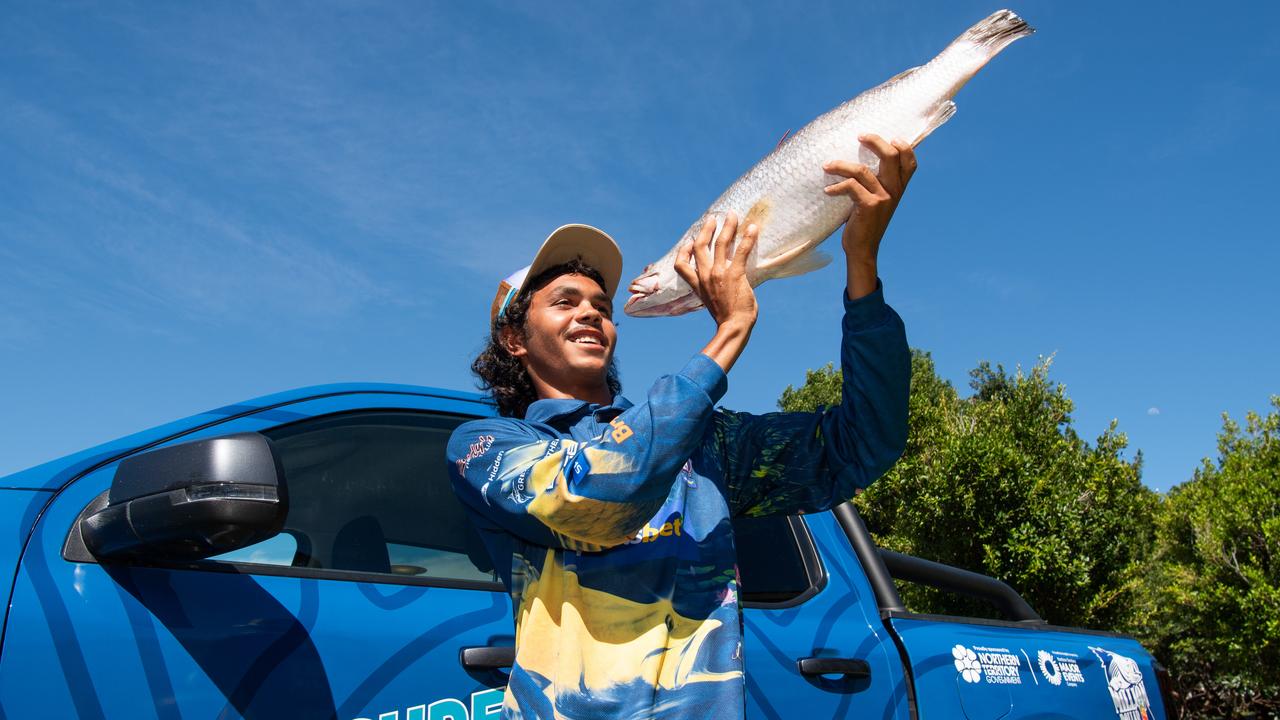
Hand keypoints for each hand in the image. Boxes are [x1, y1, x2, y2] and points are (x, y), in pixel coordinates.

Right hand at [674, 211, 759, 371]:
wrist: (733, 327)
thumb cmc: (726, 317)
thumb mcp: (710, 301)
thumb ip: (711, 289)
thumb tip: (718, 284)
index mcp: (698, 284)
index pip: (681, 265)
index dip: (683, 251)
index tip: (690, 242)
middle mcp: (706, 276)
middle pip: (701, 246)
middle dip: (706, 230)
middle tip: (713, 219)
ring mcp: (719, 274)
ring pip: (721, 243)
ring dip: (727, 227)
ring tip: (732, 215)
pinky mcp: (735, 274)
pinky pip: (741, 251)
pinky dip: (748, 238)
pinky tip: (753, 228)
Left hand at [823, 134, 916, 297]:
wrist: (863, 248)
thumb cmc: (865, 221)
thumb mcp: (877, 200)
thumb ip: (875, 182)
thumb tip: (858, 159)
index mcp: (899, 188)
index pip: (910, 163)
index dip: (904, 147)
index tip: (890, 137)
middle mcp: (894, 191)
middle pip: (891, 156)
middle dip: (875, 141)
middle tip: (860, 136)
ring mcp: (883, 198)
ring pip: (862, 170)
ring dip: (840, 166)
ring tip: (827, 165)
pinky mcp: (869, 206)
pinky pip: (850, 186)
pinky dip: (836, 186)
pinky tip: (828, 190)